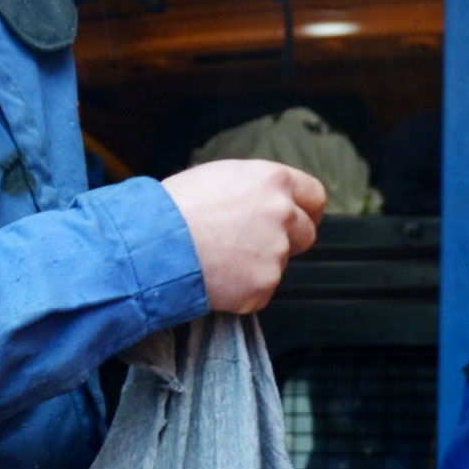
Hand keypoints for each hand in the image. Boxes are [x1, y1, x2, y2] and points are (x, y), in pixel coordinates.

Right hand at [162, 161, 326, 314]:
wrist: (154, 243)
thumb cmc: (175, 207)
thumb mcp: (220, 177)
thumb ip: (255, 189)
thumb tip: (267, 201)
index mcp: (273, 181)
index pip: (315, 196)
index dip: (306, 210)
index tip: (300, 219)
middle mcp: (282, 214)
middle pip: (306, 233)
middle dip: (286, 241)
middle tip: (249, 245)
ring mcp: (276, 252)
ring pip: (278, 264)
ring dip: (256, 265)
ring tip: (218, 258)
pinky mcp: (263, 285)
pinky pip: (259, 291)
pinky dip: (241, 290)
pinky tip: (215, 276)